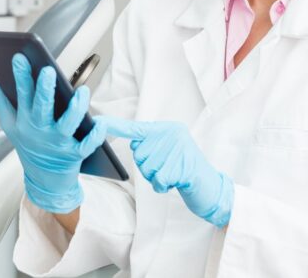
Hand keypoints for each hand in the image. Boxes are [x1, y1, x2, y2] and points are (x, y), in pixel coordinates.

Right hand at [0, 53, 107, 213]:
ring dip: (76, 107)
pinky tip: (100, 122)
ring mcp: (58, 142)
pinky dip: (95, 135)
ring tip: (82, 91)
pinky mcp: (75, 154)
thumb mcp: (10, 127)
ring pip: (67, 124)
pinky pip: (87, 145)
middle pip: (42, 107)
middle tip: (48, 70)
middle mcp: (40, 130)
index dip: (20, 76)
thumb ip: (2, 103)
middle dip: (44, 89)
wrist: (43, 179)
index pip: (22, 95)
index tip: (20, 58)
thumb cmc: (30, 145)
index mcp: (24, 120)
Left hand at [99, 116, 232, 226]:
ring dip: (157, 178)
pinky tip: (176, 182)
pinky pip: (158, 180)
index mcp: (167, 128)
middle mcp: (172, 134)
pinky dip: (164, 186)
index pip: (135, 128)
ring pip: (147, 169)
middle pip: (139, 155)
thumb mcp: (168, 152)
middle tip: (168, 169)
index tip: (96, 120)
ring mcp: (178, 149)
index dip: (114, 125)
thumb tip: (133, 143)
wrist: (211, 187)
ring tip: (174, 174)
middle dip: (149, 168)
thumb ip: (150, 145)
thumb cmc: (184, 170)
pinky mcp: (182, 166)